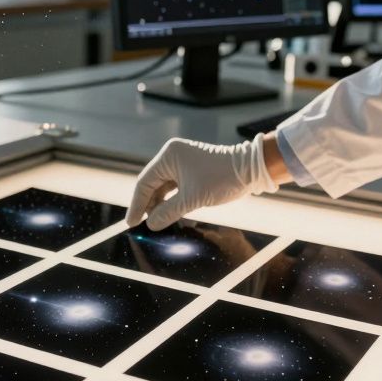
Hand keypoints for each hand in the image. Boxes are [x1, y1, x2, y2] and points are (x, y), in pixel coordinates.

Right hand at [126, 134, 279, 229]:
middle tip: (142, 225)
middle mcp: (172, 155)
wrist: (250, 170)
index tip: (131, 223)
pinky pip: (174, 186)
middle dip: (148, 205)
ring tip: (156, 223)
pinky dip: (171, 200)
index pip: (144, 183)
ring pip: (163, 186)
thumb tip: (151, 224)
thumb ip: (168, 212)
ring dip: (160, 204)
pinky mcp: (190, 168)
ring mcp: (181, 161)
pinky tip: (169, 215)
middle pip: (152, 184)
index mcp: (168, 156)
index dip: (137, 205)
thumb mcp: (192, 199)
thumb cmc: (221, 179)